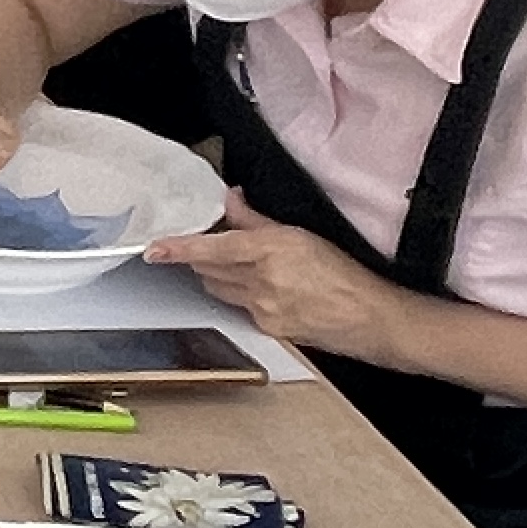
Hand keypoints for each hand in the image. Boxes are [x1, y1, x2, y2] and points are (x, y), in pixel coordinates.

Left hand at [151, 190, 413, 362]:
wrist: (370, 318)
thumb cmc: (344, 274)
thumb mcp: (300, 235)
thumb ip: (256, 219)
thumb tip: (229, 199)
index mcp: (271, 250)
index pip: (212, 248)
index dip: (179, 248)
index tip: (155, 248)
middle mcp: (262, 281)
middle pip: (208, 269)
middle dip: (202, 257)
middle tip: (212, 245)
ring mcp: (262, 308)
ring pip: (219, 289)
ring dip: (219, 276)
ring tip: (245, 267)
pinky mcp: (266, 328)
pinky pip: (239, 308)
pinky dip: (241, 296)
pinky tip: (265, 291)